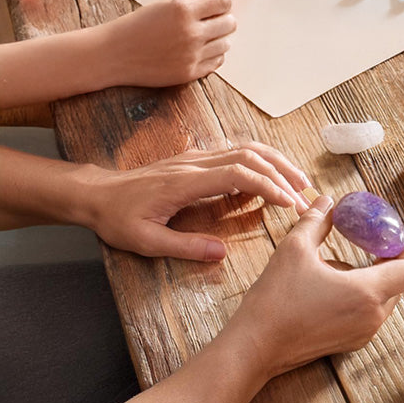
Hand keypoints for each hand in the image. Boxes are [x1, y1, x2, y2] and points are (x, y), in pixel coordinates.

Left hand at [82, 143, 311, 259]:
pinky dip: (263, 160)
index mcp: (185, 182)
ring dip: (277, 162)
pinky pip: (238, 152)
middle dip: (283, 173)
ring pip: (248, 149)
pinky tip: (274, 175)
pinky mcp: (199, 159)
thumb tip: (221, 254)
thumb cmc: (118, 218)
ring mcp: (198, 157)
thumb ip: (184, 247)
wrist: (99, 193)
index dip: (268, 186)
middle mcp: (196, 163)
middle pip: (251, 156)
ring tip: (299, 181)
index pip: (238, 174)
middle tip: (305, 196)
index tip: (289, 203)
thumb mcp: (144, 241)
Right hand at [99, 0, 236, 86]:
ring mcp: (191, 54)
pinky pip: (217, 62)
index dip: (221, 4)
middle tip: (212, 23)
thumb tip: (223, 5)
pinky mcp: (189, 72)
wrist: (113, 54)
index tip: (217, 8)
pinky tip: (199, 51)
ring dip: (218, 39)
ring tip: (202, 38)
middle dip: (223, 21)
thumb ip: (194, 4)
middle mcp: (191, 31)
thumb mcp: (164, 4)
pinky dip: (212, 56)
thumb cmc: (137, 26)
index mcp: (183, 9)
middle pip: (230, 23)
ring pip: (226, 43)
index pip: (224, 2)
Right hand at [229, 195, 403, 377]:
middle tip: (376, 238)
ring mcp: (362, 333)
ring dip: (379, 275)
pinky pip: (371, 312)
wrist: (254, 348)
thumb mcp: (295, 248)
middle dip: (394, 258)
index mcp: (367, 293)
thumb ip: (317, 220)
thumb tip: (327, 201)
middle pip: (402, 282)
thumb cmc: (275, 300)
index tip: (403, 232)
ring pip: (387, 298)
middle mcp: (372, 317)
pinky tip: (339, 280)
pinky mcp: (350, 342)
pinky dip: (366, 292)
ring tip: (353, 257)